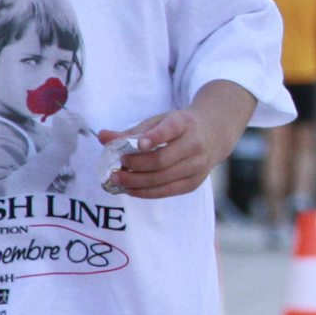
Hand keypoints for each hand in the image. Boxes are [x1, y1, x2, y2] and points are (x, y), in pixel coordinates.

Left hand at [100, 84, 249, 198]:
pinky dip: (146, 192)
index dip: (155, 137)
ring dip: (136, 182)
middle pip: (161, 160)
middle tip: (115, 168)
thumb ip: (130, 132)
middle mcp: (195, 144)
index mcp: (185, 123)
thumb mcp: (157, 122)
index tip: (139, 144)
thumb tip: (102, 136)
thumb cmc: (178, 127)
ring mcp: (197, 166)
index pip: (170, 129)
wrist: (213, 135)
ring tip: (118, 179)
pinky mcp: (194, 183)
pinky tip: (130, 189)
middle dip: (136, 166)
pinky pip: (166, 191)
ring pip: (162, 179)